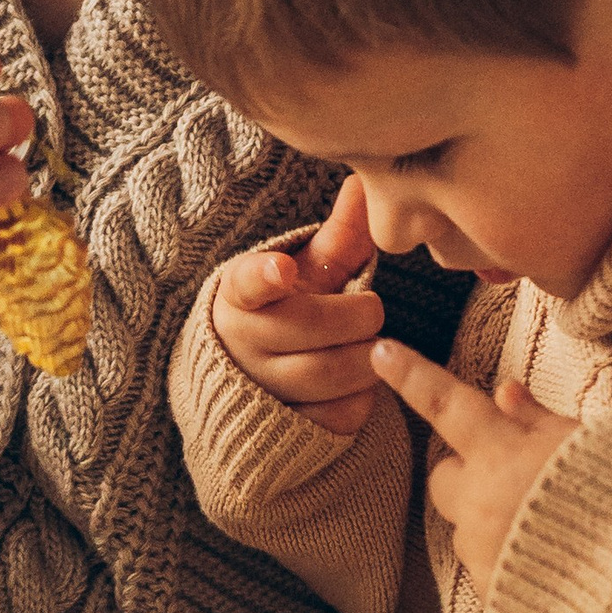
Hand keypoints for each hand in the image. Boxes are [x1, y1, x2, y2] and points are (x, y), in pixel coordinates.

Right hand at [210, 173, 387, 433]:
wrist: (252, 379)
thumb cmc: (289, 309)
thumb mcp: (306, 271)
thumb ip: (338, 234)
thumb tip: (366, 183)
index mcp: (241, 293)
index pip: (248, 282)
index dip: (266, 276)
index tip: (283, 271)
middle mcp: (243, 341)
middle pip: (314, 326)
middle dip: (361, 314)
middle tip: (370, 309)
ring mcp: (261, 389)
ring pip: (332, 372)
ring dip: (367, 356)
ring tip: (368, 344)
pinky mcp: (286, 429)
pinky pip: (340, 414)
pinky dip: (362, 397)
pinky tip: (357, 382)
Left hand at [372, 339, 576, 593]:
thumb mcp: (588, 444)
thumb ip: (537, 421)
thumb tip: (504, 394)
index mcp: (503, 454)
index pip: (447, 405)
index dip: (412, 376)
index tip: (380, 352)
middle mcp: (479, 501)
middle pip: (445, 477)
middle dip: (469, 474)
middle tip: (516, 478)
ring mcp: (481, 550)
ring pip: (467, 526)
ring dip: (491, 520)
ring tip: (547, 528)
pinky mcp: (491, 593)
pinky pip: (487, 568)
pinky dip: (507, 560)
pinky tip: (550, 562)